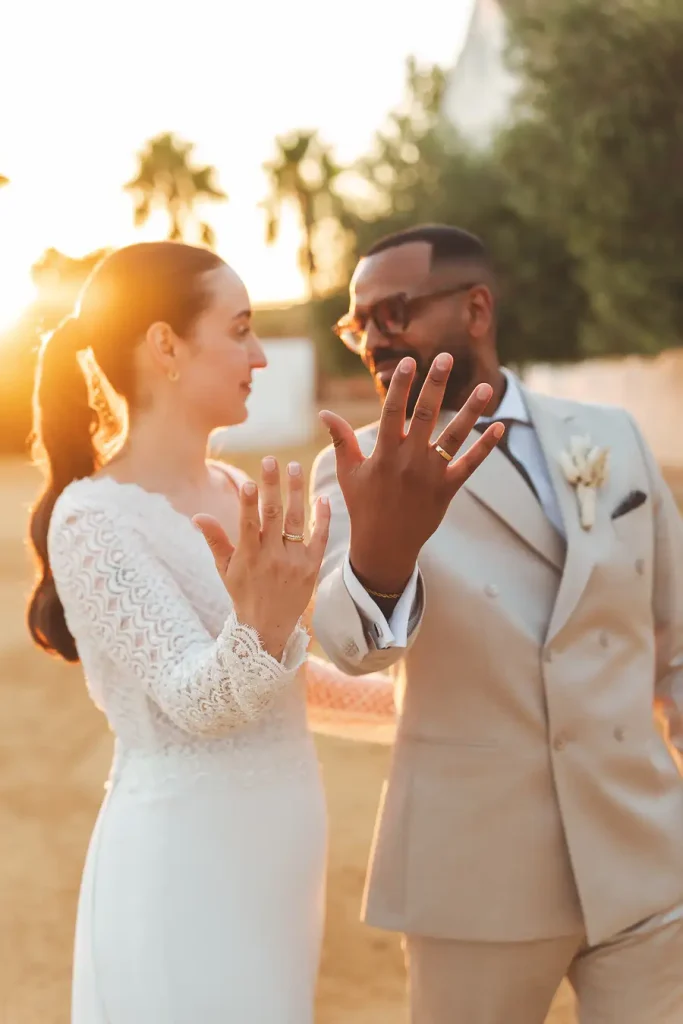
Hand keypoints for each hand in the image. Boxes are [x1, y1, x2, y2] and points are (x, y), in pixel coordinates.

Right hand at [193, 459, 330, 660]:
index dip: (249, 502)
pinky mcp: (312, 567)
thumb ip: (215, 540)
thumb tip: (197, 515)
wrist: (269, 627)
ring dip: (297, 492)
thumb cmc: (243, 593)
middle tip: (272, 460)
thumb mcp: (225, 569)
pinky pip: (319, 538)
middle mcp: (272, 557)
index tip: (250, 481)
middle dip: (272, 486)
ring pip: (297, 520)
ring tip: (295, 467)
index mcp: (249, 556)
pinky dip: (322, 518)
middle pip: (273, 515)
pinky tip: (321, 497)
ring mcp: (294, 561)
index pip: (248, 524)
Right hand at [319, 354, 502, 595]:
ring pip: (454, 437)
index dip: (402, 386)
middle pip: (425, 416)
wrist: (384, 545)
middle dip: (435, 385)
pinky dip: (485, 447)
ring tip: (486, 387)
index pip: (393, 412)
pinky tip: (499, 427)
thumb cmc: (364, 505)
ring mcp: (430, 475)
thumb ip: (340, 439)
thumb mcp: (349, 472)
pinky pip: (470, 464)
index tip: (410, 361)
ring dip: (471, 411)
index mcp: (384, 454)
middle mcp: (409, 461)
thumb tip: (324, 413)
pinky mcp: (448, 489)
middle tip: (446, 357)